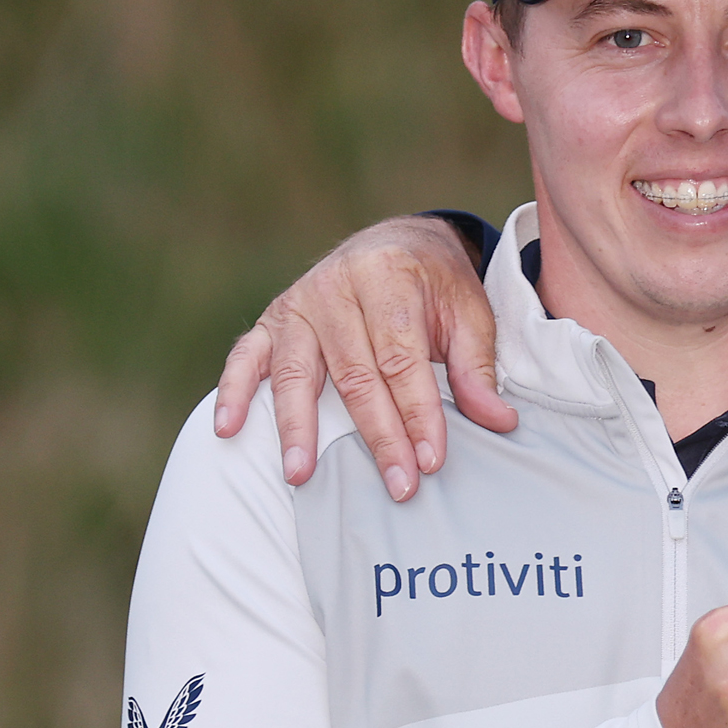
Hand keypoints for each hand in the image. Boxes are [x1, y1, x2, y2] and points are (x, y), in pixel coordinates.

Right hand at [213, 214, 510, 499]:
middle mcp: (336, 287)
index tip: (431, 460)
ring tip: (301, 476)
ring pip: (296, 373)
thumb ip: (476, 368)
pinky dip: (234, 391)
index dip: (418, 413)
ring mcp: (298, 302)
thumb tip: (499, 421)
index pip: (402, 359)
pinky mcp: (272, 318)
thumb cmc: (436, 285)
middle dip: (377, 436)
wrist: (397, 241)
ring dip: (297, 427)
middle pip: (355, 374)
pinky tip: (229, 429)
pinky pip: (246, 357)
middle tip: (397, 485)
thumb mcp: (469, 313)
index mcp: (388, 276)